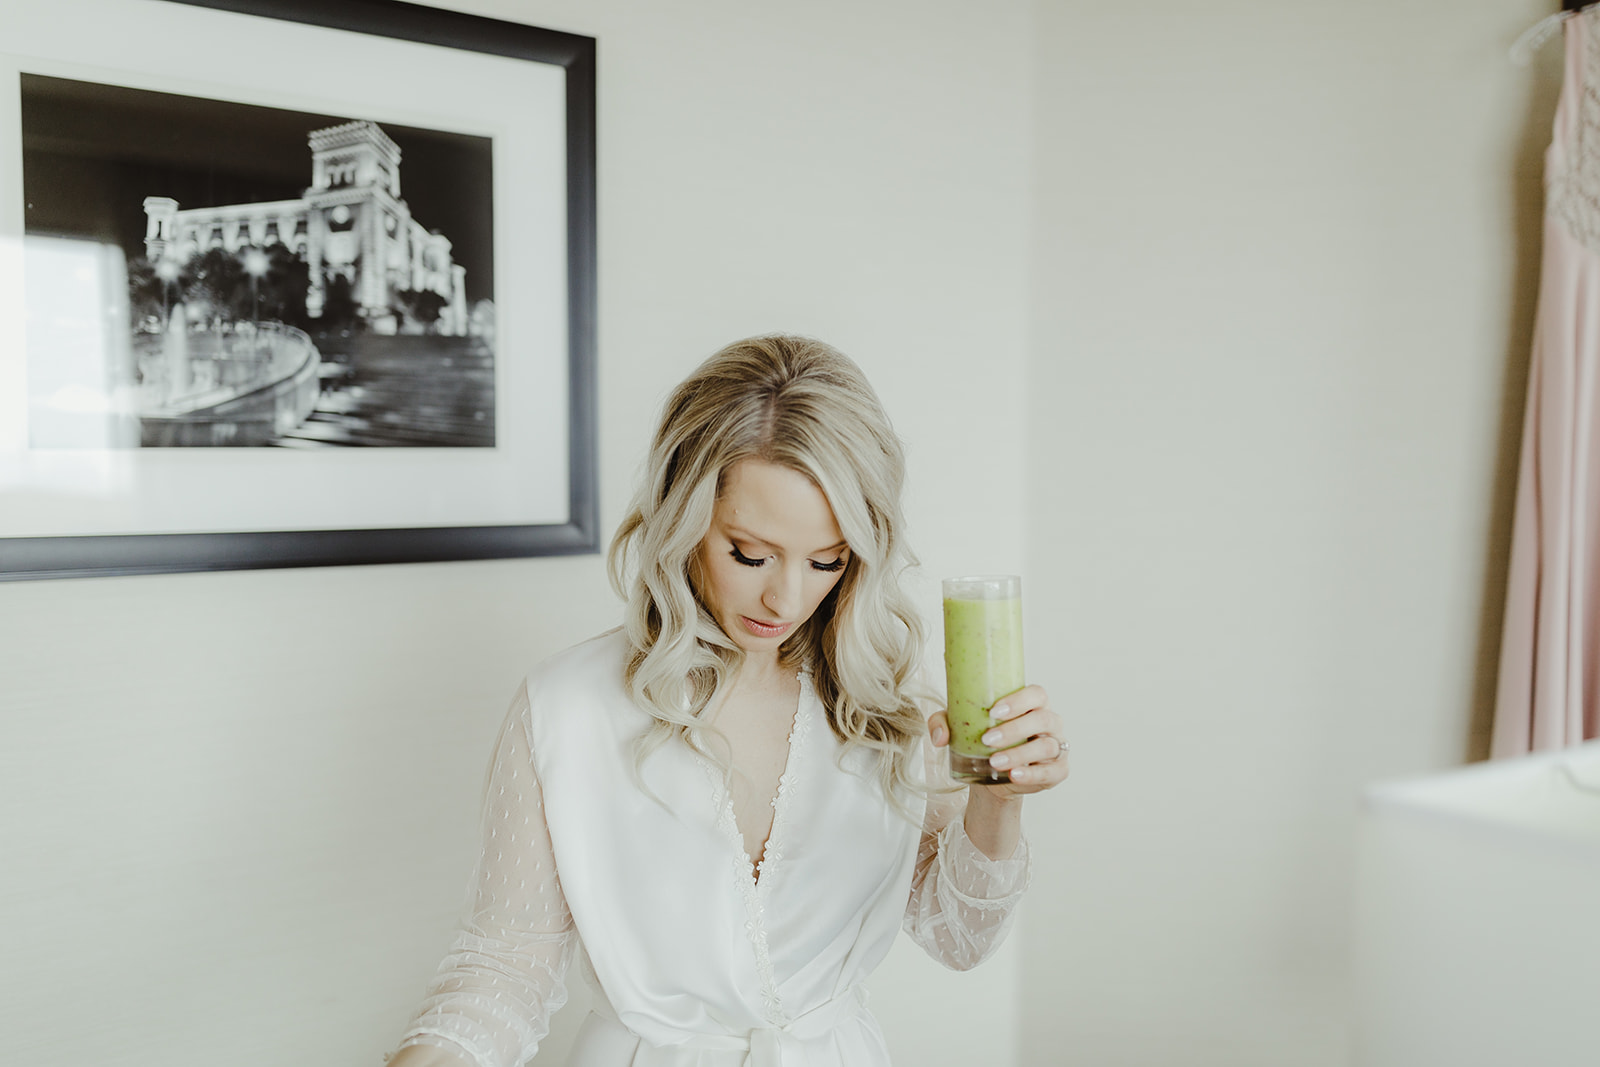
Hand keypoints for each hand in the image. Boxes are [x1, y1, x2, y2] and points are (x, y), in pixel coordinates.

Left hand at [927, 684, 1067, 798]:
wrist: (991, 775)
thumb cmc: (981, 740)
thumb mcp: (960, 728)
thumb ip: (944, 723)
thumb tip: (939, 736)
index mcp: (1032, 704)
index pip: (1036, 694)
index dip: (1019, 700)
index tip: (994, 711)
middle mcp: (1049, 722)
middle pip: (1042, 718)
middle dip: (1014, 729)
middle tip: (987, 739)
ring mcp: (1057, 746)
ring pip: (1046, 746)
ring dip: (1020, 754)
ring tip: (994, 762)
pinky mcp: (1058, 770)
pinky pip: (1052, 771)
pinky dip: (1033, 774)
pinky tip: (1014, 776)